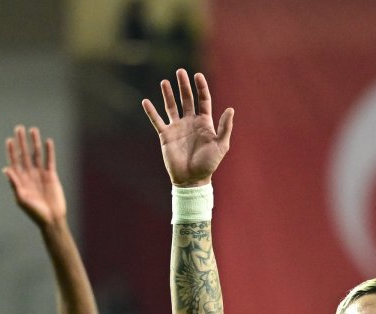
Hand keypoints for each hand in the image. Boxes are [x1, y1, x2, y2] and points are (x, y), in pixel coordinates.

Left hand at [3, 125, 66, 227]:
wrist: (51, 219)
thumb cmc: (35, 212)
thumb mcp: (22, 199)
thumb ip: (14, 184)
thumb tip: (6, 169)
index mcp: (20, 180)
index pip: (14, 161)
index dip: (11, 150)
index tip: (9, 140)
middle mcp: (29, 174)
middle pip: (24, 154)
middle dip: (21, 141)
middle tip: (19, 128)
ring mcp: (40, 174)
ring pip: (36, 154)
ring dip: (35, 142)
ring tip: (33, 130)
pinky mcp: (51, 176)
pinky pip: (49, 160)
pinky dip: (49, 151)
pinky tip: (48, 142)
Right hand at [142, 69, 233, 186]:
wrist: (192, 180)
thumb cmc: (209, 164)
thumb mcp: (221, 145)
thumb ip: (224, 127)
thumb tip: (230, 109)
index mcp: (204, 122)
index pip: (203, 100)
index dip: (201, 87)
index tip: (198, 75)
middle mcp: (190, 122)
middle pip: (186, 99)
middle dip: (183, 85)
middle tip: (180, 71)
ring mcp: (177, 128)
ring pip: (171, 107)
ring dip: (168, 94)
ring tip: (164, 82)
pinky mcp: (166, 136)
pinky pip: (157, 121)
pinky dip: (151, 112)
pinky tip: (145, 102)